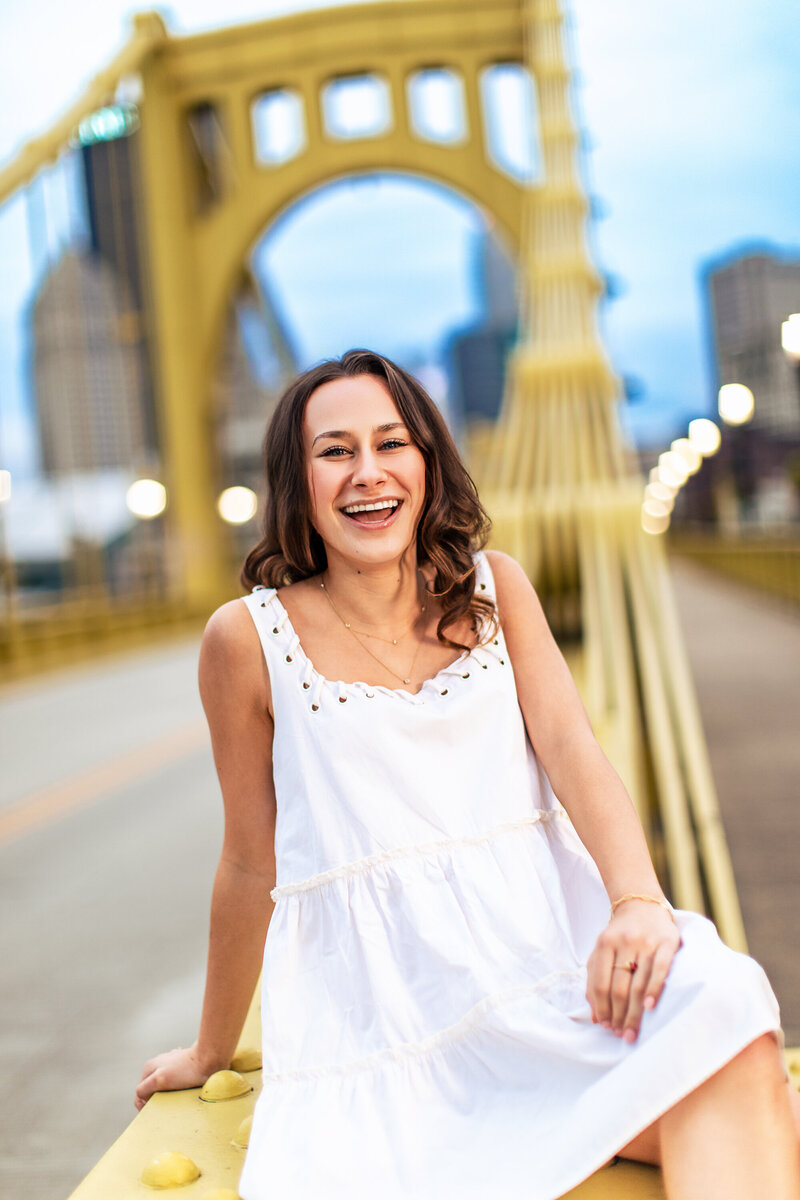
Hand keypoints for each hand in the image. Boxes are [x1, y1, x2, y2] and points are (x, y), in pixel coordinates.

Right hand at [135, 1044, 215, 1110]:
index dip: (145, 1105)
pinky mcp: (182, 1069)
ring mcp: (170, 1066)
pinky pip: (174, 1084)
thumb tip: (140, 1098)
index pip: (139, 1093)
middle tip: (168, 1105)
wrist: (210, 1060)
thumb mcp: (159, 1079)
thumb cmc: (186, 1070)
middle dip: (157, 1100)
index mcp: (149, 1067)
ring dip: (167, 1096)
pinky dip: (176, 1091)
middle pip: (151, 1090)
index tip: (156, 1111)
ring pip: (162, 1088)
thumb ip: (143, 1088)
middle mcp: (158, 1064)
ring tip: (177, 1098)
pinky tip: (184, 1091)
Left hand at [586, 900, 681, 1043]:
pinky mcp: (667, 943)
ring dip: (635, 1013)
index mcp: (605, 943)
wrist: (642, 905)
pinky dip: (654, 991)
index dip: (602, 1008)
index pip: (600, 983)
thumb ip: (594, 980)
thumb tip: (595, 1016)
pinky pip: (661, 971)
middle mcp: (625, 942)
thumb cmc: (620, 935)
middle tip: (621, 1035)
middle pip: (619, 988)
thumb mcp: (601, 951)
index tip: (606, 1026)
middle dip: (619, 1016)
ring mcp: (647, 942)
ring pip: (639, 984)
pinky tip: (649, 1008)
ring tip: (632, 1032)